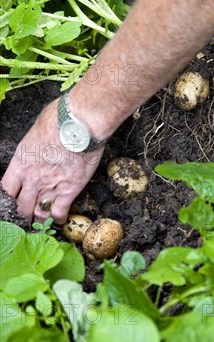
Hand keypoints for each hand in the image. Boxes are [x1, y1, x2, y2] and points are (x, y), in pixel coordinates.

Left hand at [1, 99, 103, 223]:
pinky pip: (59, 212)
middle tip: (27, 214)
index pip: (6, 190)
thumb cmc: (58, 120)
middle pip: (21, 206)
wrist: (79, 125)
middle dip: (23, 212)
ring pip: (39, 213)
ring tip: (42, 220)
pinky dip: (58, 219)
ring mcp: (49, 187)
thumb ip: (33, 145)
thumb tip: (38, 143)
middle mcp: (32, 179)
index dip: (9, 198)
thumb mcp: (35, 131)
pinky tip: (59, 220)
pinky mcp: (69, 191)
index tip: (13, 199)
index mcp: (20, 163)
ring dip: (40, 218)